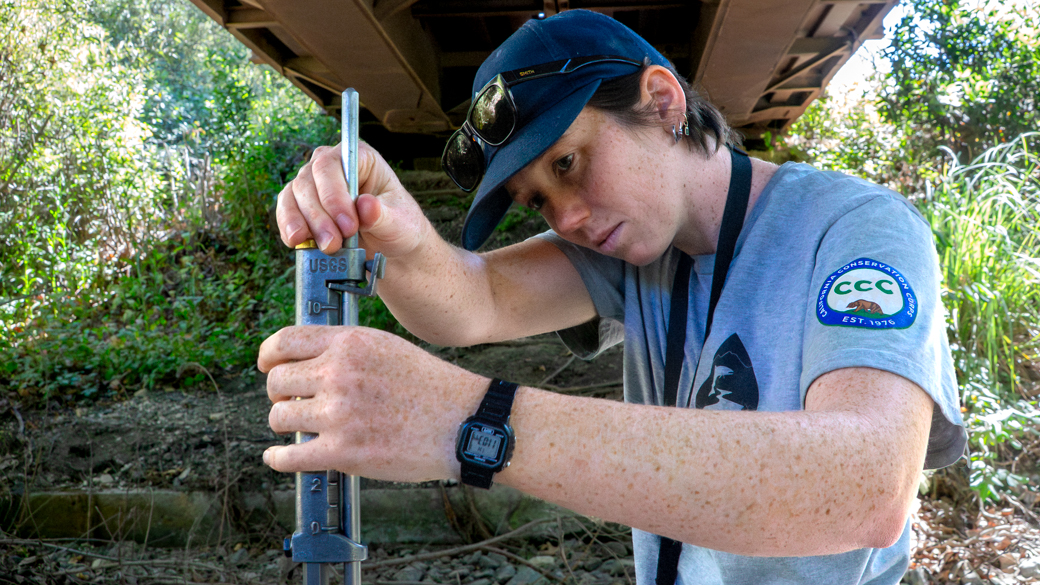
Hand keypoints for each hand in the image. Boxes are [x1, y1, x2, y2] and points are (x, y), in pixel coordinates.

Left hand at [258, 326, 486, 481]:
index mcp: (350, 343)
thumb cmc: (429, 386)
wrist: (462, 422)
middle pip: (276, 381)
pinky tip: (281, 456)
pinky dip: (278, 457)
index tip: (267, 366)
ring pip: (279, 417)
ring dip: (287, 424)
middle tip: (296, 403)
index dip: (268, 356)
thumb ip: (345, 349)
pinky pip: (288, 456)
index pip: (284, 342)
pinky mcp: (342, 451)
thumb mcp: (386, 348)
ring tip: (304, 427)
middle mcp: (339, 373)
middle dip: (281, 394)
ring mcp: (339, 413)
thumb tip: (302, 361)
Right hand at [276, 142, 430, 257]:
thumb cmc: (398, 226)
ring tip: (323, 248)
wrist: (389, 246)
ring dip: (304, 225)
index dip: (334, 195)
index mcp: (359, 157)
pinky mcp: (301, 205)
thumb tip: (366, 205)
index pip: (332, 165)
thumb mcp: (399, 222)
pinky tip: (297, 243)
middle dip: (320, 217)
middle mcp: (331, 164)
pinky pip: (286, 211)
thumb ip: (383, 215)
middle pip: (309, 181)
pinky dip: (290, 228)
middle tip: (334, 244)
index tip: (347, 225)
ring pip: (293, 196)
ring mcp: (313, 184)